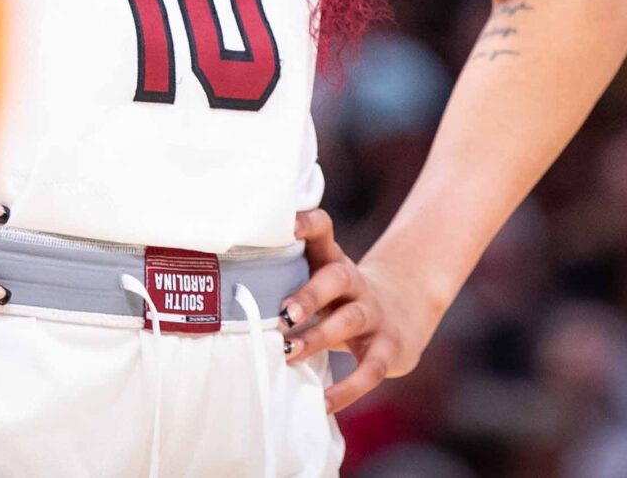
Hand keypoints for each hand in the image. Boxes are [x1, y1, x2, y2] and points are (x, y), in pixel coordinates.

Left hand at [279, 207, 448, 412]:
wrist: (402, 313)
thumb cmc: (339, 299)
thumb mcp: (319, 282)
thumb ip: (284, 283)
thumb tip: (224, 303)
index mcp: (332, 260)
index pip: (323, 230)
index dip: (308, 223)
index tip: (286, 225)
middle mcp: (355, 282)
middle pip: (336, 278)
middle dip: (309, 295)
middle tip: (282, 313)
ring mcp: (374, 314)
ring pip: (350, 320)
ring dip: (319, 336)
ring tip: (290, 352)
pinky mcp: (388, 348)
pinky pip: (370, 369)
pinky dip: (347, 389)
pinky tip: (323, 402)